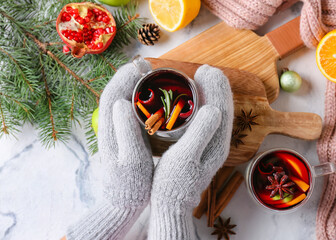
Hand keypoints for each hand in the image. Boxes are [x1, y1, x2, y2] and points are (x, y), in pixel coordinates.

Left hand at [66, 63, 153, 239]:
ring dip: (130, 86)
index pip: (112, 96)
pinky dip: (135, 100)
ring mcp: (113, 132)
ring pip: (119, 101)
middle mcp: (108, 128)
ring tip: (147, 76)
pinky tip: (148, 99)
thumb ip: (126, 132)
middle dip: (127, 76)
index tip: (140, 66)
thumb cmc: (130, 185)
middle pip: (114, 94)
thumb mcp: (132, 160)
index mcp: (110, 131)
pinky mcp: (120, 137)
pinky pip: (126, 112)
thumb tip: (122, 102)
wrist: (122, 203)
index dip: (123, 77)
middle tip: (146, 66)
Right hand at [148, 65, 233, 239]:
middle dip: (216, 87)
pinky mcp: (202, 147)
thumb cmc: (174, 183)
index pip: (221, 109)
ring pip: (216, 114)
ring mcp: (211, 145)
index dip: (217, 89)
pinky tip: (195, 100)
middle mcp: (218, 143)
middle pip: (222, 109)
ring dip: (212, 95)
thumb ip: (200, 134)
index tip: (207, 71)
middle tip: (206, 69)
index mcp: (216, 144)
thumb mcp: (185, 158)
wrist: (171, 203)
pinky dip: (204, 106)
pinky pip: (207, 121)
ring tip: (202, 79)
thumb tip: (213, 109)